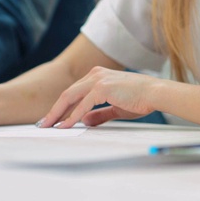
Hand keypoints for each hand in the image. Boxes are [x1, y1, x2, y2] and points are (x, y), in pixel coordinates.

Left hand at [38, 67, 160, 128]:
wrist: (157, 93)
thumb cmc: (140, 99)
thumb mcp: (115, 108)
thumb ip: (99, 114)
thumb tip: (84, 121)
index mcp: (96, 75)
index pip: (73, 92)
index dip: (61, 106)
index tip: (52, 119)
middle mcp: (94, 74)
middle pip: (67, 94)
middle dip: (54, 110)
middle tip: (42, 124)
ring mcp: (97, 79)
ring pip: (69, 97)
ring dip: (57, 113)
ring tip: (48, 126)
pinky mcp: (102, 87)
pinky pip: (82, 105)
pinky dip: (71, 117)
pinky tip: (65, 126)